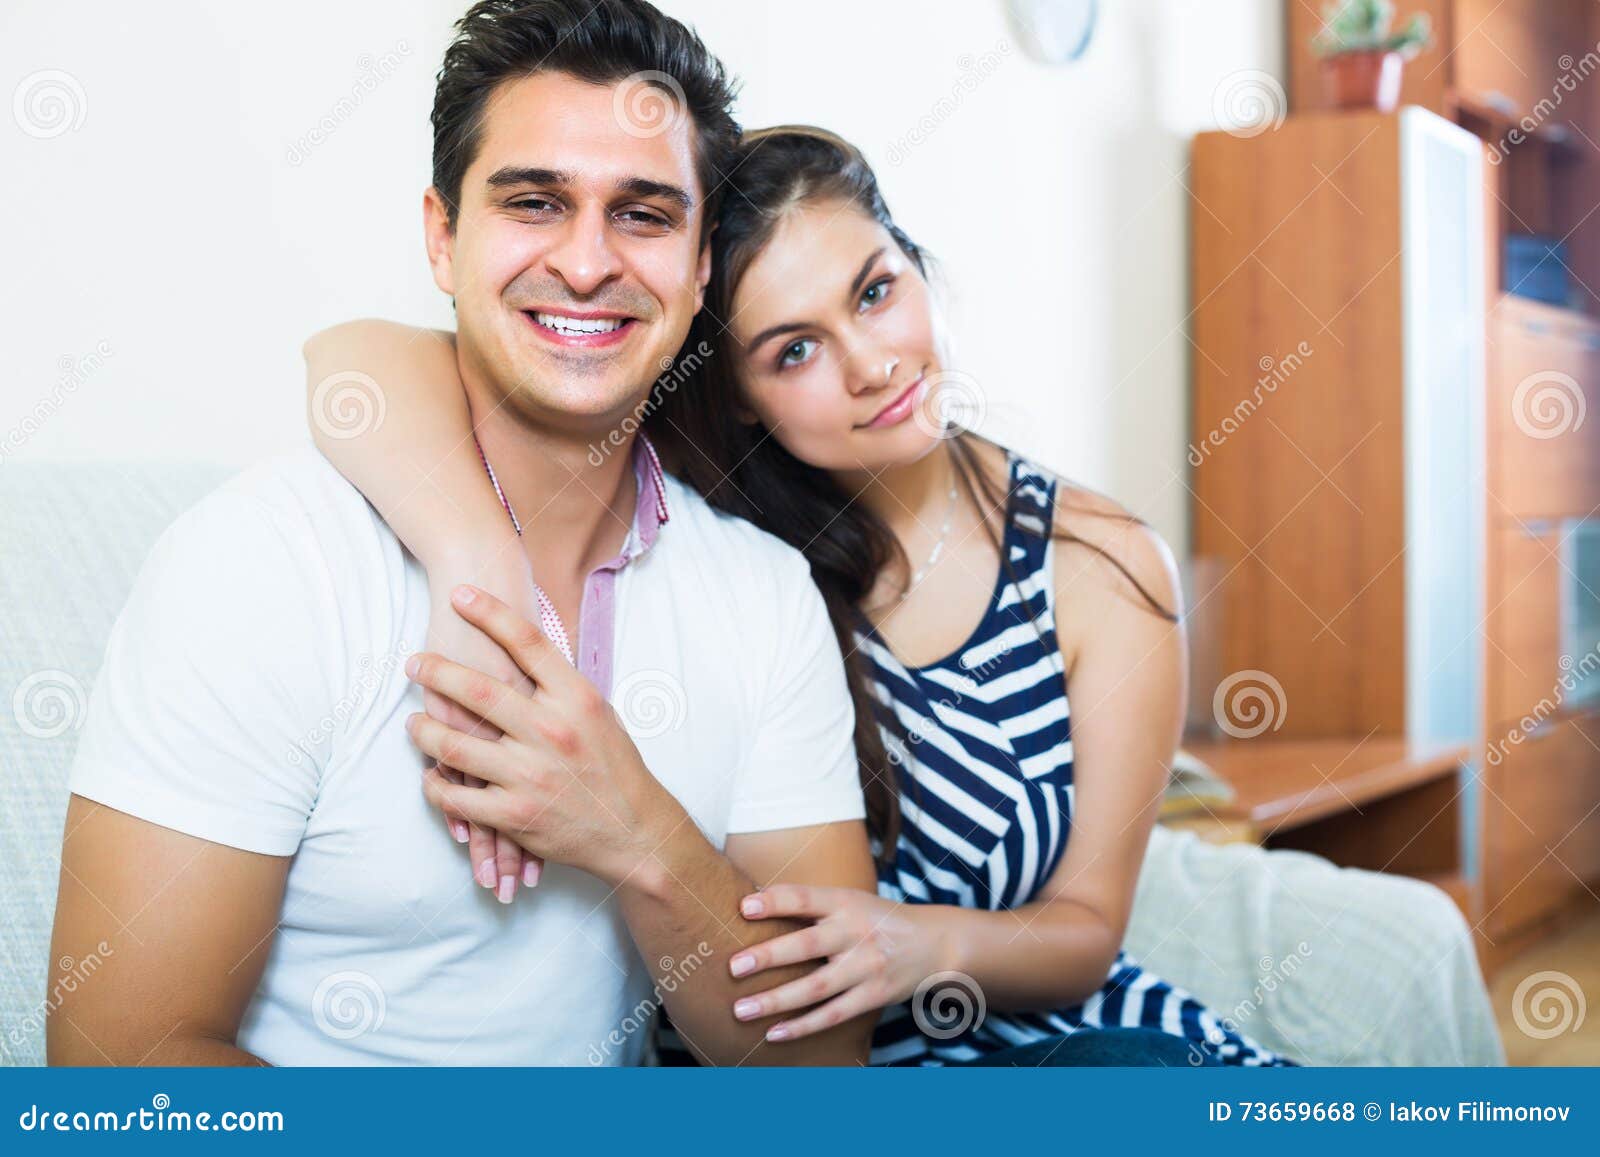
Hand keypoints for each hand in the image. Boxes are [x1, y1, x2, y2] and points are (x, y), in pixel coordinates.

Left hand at [405, 584, 686, 883]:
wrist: (633, 829)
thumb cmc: (613, 766)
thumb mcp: (597, 713)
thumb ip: (559, 686)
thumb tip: (523, 648)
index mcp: (576, 699)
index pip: (527, 643)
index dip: (490, 613)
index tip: (460, 594)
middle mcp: (551, 731)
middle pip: (479, 689)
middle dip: (436, 671)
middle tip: (414, 663)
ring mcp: (530, 775)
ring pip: (454, 745)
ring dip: (423, 730)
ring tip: (414, 721)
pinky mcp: (514, 816)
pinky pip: (456, 798)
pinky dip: (435, 785)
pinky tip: (431, 775)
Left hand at [728, 885, 949, 1041]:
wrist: (936, 942)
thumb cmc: (877, 919)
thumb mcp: (850, 900)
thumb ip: (811, 904)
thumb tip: (752, 903)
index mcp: (846, 902)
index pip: (806, 898)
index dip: (775, 901)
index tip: (743, 906)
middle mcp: (856, 932)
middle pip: (808, 944)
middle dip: (769, 956)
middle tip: (733, 967)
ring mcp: (867, 966)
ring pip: (817, 987)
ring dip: (776, 1000)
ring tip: (741, 1010)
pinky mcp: (874, 995)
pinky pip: (834, 1015)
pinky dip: (803, 1026)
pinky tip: (774, 1033)